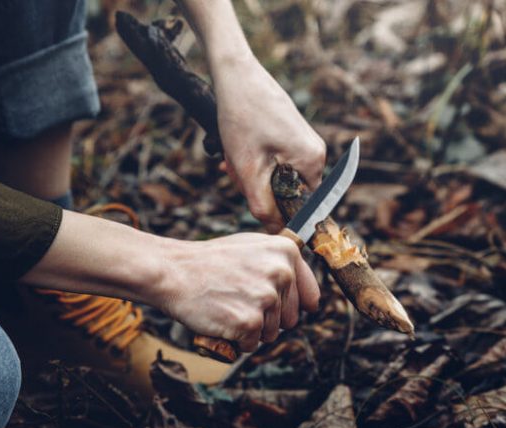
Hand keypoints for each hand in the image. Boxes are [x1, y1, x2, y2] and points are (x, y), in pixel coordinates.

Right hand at [158, 233, 319, 350]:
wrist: (173, 271)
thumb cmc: (209, 261)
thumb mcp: (251, 247)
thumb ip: (282, 266)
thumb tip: (313, 301)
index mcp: (286, 252)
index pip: (309, 296)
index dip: (288, 305)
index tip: (268, 302)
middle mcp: (282, 273)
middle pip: (290, 319)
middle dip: (267, 318)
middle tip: (237, 301)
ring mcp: (266, 298)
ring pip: (270, 334)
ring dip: (250, 330)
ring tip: (227, 306)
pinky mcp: (249, 322)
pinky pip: (250, 345)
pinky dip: (234, 340)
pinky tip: (219, 319)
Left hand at [213, 57, 325, 232]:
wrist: (235, 74)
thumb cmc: (241, 119)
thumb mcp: (248, 170)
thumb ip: (263, 207)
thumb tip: (276, 233)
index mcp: (312, 162)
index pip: (304, 207)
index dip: (279, 214)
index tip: (256, 206)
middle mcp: (315, 152)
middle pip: (289, 193)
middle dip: (259, 190)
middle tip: (235, 174)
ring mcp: (303, 141)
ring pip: (278, 177)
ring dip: (252, 176)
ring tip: (231, 160)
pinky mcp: (290, 134)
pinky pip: (274, 161)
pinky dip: (253, 162)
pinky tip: (234, 153)